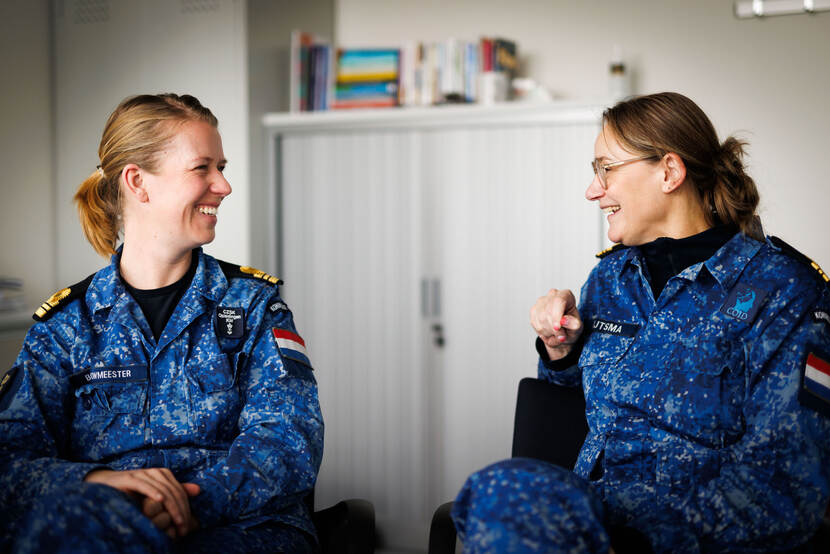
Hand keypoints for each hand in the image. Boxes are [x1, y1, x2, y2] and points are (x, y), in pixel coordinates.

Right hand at [85, 468, 199, 536]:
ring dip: (172, 507)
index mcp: (163, 474)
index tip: (188, 526)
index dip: (186, 509)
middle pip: (174, 492)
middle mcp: (155, 472)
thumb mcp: (155, 493)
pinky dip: (153, 492)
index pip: (180, 492)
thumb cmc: (132, 492)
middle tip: (184, 528)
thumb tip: (198, 490)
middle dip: (181, 511)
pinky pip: (144, 485)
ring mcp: (142, 474)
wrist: (106, 485)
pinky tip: (160, 501)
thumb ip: (174, 492)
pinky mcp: (130, 478)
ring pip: (163, 490)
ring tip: (177, 521)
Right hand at [530, 288, 582, 360]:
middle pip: (548, 311)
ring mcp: (541, 301)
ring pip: (540, 318)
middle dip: (554, 328)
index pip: (558, 301)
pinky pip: (535, 323)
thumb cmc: (571, 327)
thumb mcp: (577, 327)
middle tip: (561, 335)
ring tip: (556, 333)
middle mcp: (553, 295)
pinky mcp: (533, 310)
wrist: (562, 332)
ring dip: (548, 331)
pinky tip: (549, 332)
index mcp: (566, 295)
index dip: (556, 315)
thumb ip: (574, 324)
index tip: (557, 328)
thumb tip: (565, 321)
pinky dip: (542, 332)